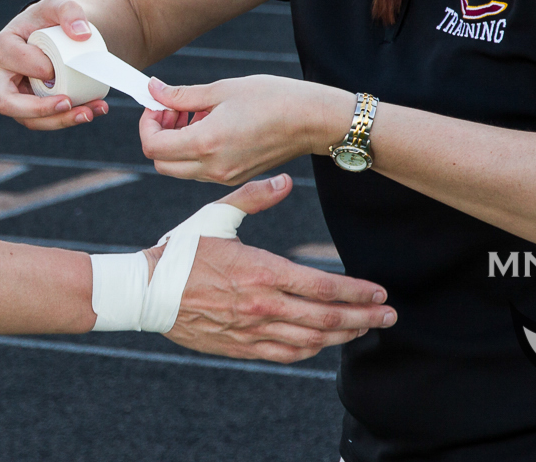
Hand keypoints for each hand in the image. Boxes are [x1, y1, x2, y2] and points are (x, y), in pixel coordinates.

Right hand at [0, 0, 111, 130]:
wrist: (61, 36)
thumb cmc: (54, 19)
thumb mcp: (61, 5)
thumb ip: (71, 10)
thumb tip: (82, 35)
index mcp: (0, 48)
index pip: (12, 61)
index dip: (35, 67)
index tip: (60, 67)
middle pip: (8, 103)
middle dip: (39, 109)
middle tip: (69, 102)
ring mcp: (13, 97)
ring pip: (30, 120)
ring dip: (60, 120)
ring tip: (90, 112)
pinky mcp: (30, 110)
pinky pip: (46, 121)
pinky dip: (69, 119)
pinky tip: (93, 111)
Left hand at [140, 75, 351, 183]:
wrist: (312, 120)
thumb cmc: (273, 98)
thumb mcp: (222, 89)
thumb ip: (182, 95)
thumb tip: (154, 90)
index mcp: (206, 143)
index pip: (153, 146)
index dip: (147, 123)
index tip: (158, 103)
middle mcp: (213, 168)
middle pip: (161, 163)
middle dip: (158, 135)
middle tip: (172, 109)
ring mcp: (226, 177)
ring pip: (180, 168)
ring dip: (176, 143)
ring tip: (195, 113)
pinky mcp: (237, 177)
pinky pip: (201, 170)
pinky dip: (195, 150)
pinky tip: (211, 124)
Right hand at [157, 176, 394, 362]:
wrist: (145, 291)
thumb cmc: (181, 250)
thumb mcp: (216, 216)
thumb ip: (253, 197)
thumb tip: (284, 181)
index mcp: (261, 271)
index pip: (322, 287)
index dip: (357, 293)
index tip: (380, 293)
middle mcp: (262, 305)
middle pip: (326, 319)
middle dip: (364, 319)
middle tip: (390, 317)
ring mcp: (252, 330)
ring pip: (310, 340)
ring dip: (343, 337)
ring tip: (365, 331)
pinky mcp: (240, 347)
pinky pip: (285, 354)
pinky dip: (310, 350)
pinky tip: (323, 344)